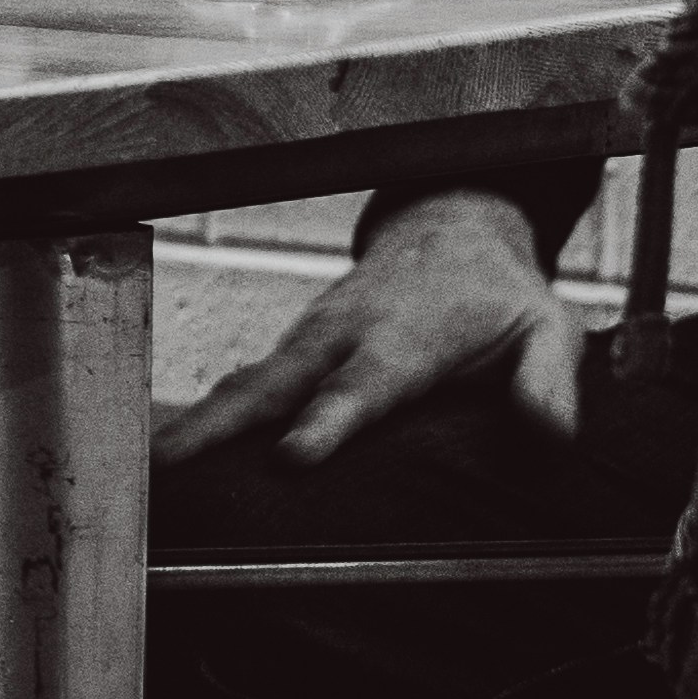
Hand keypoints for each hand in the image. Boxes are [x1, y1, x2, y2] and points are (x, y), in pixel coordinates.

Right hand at [153, 186, 584, 473]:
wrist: (453, 228)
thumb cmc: (503, 295)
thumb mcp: (548, 329)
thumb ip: (550, 379)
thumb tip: (550, 433)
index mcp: (410, 335)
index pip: (368, 382)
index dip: (332, 418)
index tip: (296, 454)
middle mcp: (347, 334)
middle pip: (280, 384)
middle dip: (226, 424)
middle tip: (172, 466)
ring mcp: (310, 340)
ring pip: (248, 384)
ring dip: (198, 424)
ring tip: (147, 471)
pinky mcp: (293, 351)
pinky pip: (244, 386)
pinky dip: (203, 418)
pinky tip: (165, 457)